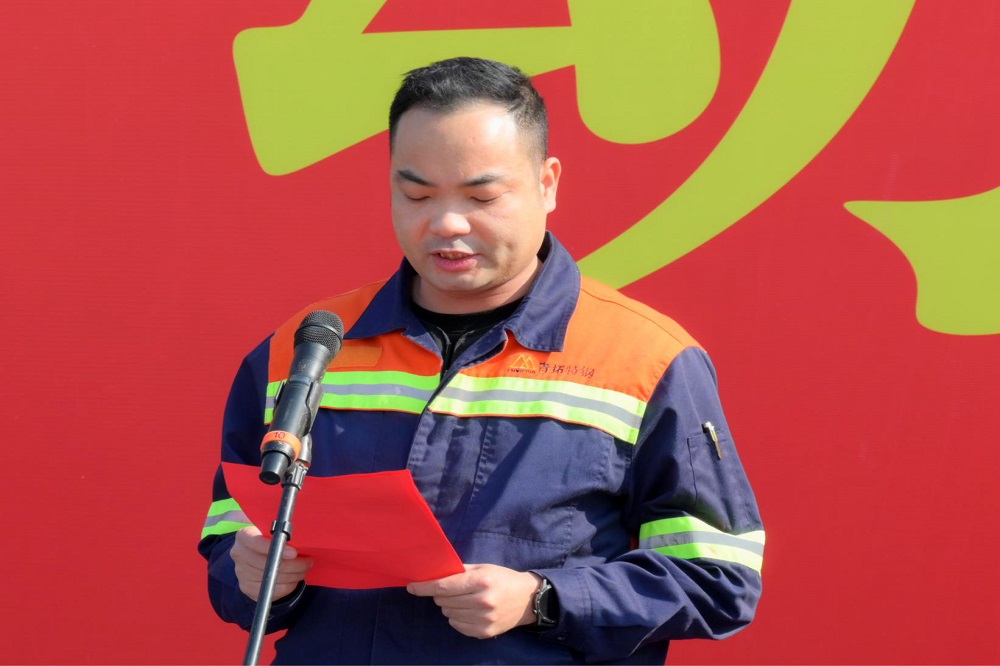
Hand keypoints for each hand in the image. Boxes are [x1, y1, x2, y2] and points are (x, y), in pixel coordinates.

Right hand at [230, 526, 313, 600]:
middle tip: (308, 561)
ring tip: (304, 569)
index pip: (257, 542)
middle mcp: (239, 554)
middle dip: (294, 564)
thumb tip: (299, 537)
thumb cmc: (268, 538)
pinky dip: (288, 586)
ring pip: (273, 578)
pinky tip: (295, 579)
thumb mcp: (271, 530)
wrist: (254, 553)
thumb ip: (280, 532)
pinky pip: (272, 591)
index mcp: (243, 536)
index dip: (277, 548)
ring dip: (294, 575)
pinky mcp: (247, 588)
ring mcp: (241, 573)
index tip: (294, 553)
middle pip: (268, 564)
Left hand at [407, 564, 540, 638]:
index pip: (444, 586)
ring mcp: (483, 620)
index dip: (424, 587)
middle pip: (443, 601)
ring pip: (448, 614)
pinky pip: (456, 625)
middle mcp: (482, 602)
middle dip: (441, 594)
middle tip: (452, 589)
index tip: (411, 587)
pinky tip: (469, 610)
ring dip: (449, 606)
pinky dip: (457, 617)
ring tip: (464, 599)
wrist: (527, 599)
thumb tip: (433, 574)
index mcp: (481, 582)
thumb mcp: (482, 568)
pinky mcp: (484, 632)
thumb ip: (459, 571)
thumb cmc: (501, 579)